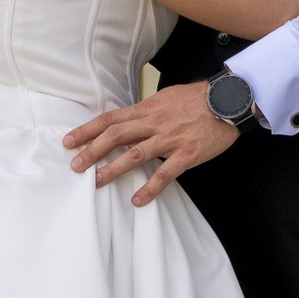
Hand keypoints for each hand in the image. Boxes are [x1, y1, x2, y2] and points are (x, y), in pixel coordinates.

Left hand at [64, 79, 241, 205]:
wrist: (228, 99)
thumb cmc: (197, 98)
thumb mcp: (166, 98)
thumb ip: (147, 111)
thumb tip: (128, 121)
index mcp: (147, 108)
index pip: (110, 119)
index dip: (87, 130)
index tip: (70, 141)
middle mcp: (154, 122)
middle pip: (116, 135)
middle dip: (92, 150)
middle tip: (75, 165)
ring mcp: (170, 139)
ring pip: (135, 154)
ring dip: (113, 168)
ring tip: (96, 181)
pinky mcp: (187, 154)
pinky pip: (165, 173)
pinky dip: (150, 188)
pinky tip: (137, 199)